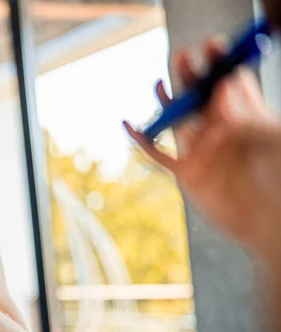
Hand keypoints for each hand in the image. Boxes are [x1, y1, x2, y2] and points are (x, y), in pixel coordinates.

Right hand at [124, 37, 280, 259]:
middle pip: (201, 97)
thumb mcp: (269, 140)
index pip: (230, 84)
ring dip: (167, 101)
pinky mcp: (186, 173)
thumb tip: (224, 83)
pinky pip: (157, 154)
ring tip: (160, 81)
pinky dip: (141, 139)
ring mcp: (203, 152)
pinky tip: (128, 124)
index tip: (211, 45)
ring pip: (178, 120)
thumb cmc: (280, 181)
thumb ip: (245, 112)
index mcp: (248, 120)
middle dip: (191, 75)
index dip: (220, 63)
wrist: (270, 223)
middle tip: (182, 55)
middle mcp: (223, 133)